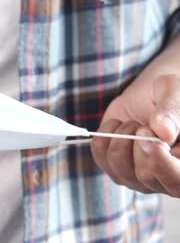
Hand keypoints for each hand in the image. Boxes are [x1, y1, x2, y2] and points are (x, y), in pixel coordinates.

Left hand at [91, 74, 179, 195]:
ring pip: (120, 170)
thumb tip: (164, 134)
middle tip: (143, 125)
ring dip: (122, 139)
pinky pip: (102, 158)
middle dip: (139, 143)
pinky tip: (119, 126)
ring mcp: (140, 178)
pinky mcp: (117, 168)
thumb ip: (173, 113)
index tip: (152, 137)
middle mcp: (168, 178)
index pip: (176, 180)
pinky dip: (105, 136)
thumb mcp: (176, 93)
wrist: (152, 94)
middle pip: (145, 176)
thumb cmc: (173, 93)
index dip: (161, 162)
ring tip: (134, 123)